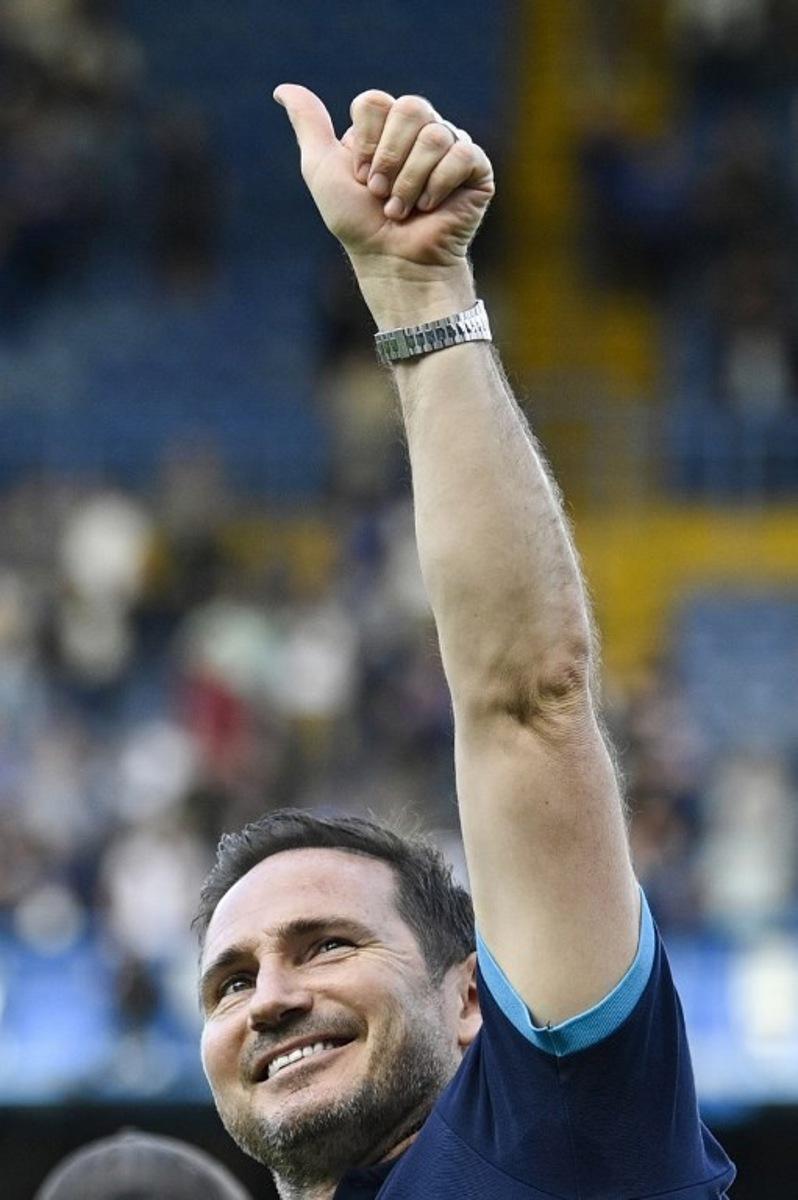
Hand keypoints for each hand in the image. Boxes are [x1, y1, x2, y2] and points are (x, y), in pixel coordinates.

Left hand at [273, 85, 493, 280]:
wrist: (393, 263)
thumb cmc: (359, 224)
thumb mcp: (323, 172)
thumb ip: (309, 127)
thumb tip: (282, 88)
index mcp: (386, 127)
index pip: (375, 101)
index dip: (366, 143)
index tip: (362, 180)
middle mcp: (420, 131)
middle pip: (409, 108)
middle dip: (389, 159)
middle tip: (381, 195)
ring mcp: (451, 148)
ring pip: (435, 133)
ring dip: (410, 181)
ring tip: (403, 210)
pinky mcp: (476, 169)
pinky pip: (462, 152)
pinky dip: (439, 184)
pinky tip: (431, 208)